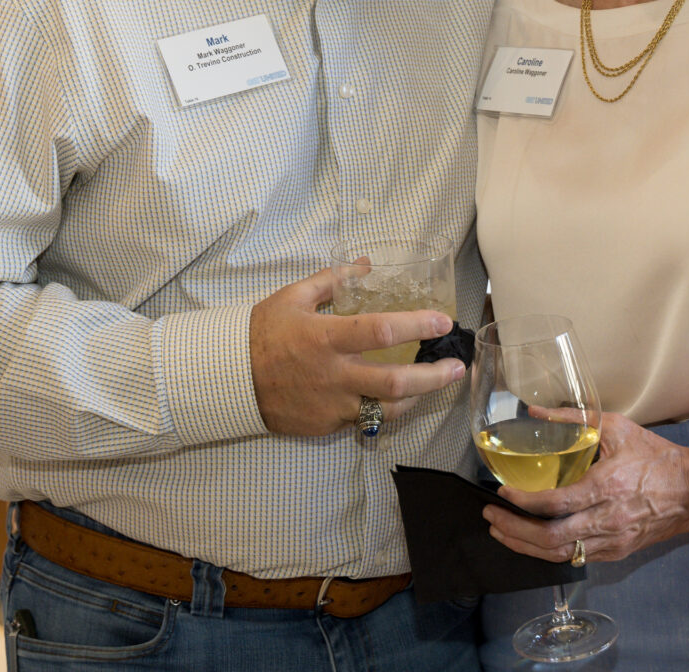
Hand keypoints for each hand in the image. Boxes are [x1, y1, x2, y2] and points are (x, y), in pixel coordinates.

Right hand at [248, 268, 465, 435]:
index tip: (442, 321)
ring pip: (387, 409)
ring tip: (437, 384)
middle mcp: (334, 375)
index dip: (416, 326)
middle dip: (434, 376)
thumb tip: (366, 264)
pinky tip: (401, 398)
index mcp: (326, 338)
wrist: (230, 379)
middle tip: (458, 366)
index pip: (381, 332)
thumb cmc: (262, 333)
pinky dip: (387, 409)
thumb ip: (332, 280)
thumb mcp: (293, 297)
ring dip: (418, 398)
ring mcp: (331, 404)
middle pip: (395, 382)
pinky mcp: (327, 424)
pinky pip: (365, 419)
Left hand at [482, 412, 688, 562]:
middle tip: (491, 516)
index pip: (556, 504)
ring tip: (501, 531)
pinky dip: (547, 551)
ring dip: (525, 546)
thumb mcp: (616, 428)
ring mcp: (612, 541)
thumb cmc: (656, 457)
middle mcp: (608, 520)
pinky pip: (575, 558)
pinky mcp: (616, 552)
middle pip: (551, 537)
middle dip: (514, 530)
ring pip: (559, 554)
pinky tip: (530, 540)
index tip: (503, 492)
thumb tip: (535, 411)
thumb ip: (573, 420)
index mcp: (607, 487)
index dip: (524, 502)